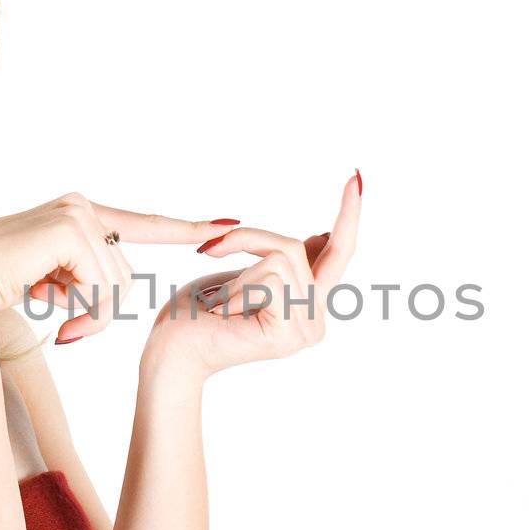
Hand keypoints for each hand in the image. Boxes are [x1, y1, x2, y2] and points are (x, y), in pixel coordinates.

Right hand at [0, 192, 234, 340]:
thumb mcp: (49, 285)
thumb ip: (81, 280)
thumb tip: (110, 296)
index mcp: (78, 217)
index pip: (142, 225)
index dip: (185, 228)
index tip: (227, 224)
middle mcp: (81, 207)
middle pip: (126, 276)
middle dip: (99, 312)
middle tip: (66, 326)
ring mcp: (76, 214)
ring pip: (117, 286)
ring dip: (88, 315)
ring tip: (48, 311)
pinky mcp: (70, 229)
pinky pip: (103, 287)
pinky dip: (82, 311)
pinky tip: (46, 306)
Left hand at [144, 171, 361, 377]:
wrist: (172, 352)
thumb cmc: (197, 314)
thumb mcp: (245, 274)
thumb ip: (287, 261)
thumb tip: (322, 237)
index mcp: (309, 305)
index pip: (338, 252)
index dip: (349, 213)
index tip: (356, 177)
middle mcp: (316, 320)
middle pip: (295, 246)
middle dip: (248, 238)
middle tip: (209, 250)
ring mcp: (306, 329)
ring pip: (280, 257)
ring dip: (237, 270)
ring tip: (220, 302)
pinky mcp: (289, 333)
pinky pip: (270, 276)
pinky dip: (238, 286)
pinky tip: (224, 313)